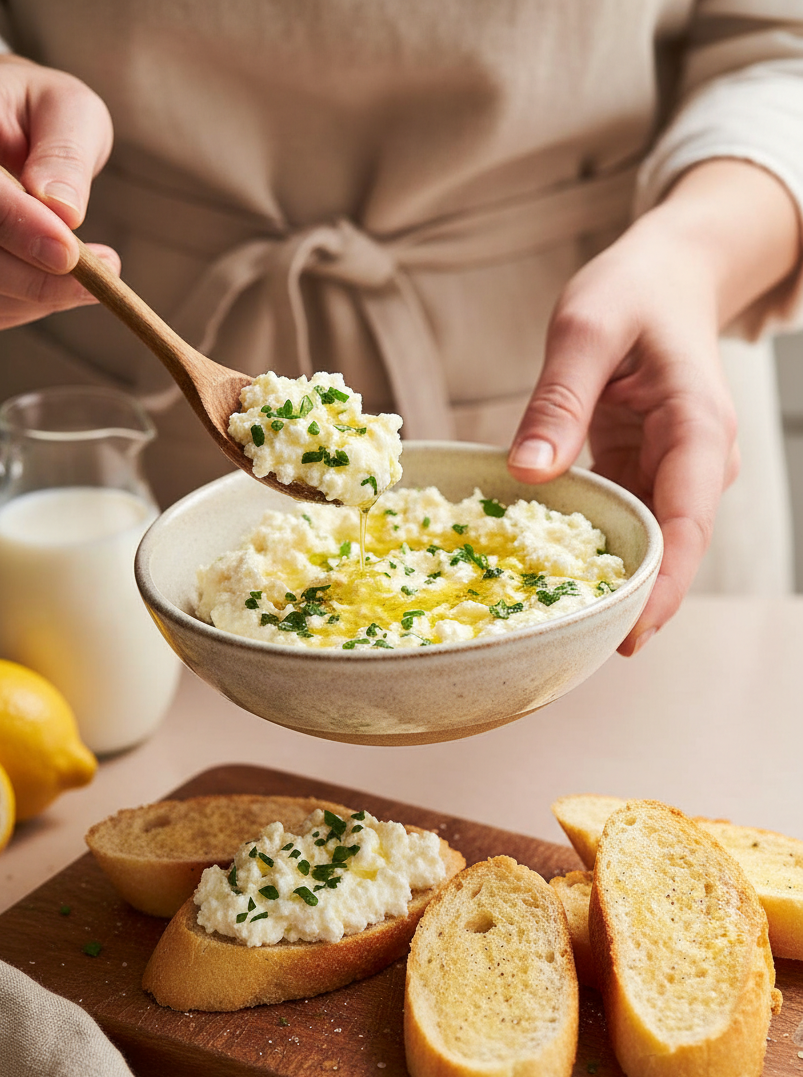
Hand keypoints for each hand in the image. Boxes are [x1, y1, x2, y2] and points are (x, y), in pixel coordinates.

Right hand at [0, 52, 119, 328]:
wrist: (8, 130)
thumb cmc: (41, 114)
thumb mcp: (68, 110)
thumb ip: (66, 152)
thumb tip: (63, 209)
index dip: (12, 223)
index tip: (68, 252)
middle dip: (32, 277)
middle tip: (104, 277)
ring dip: (37, 297)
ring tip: (95, 276)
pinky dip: (28, 307)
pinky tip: (62, 283)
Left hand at [508, 160, 799, 654]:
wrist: (668, 276)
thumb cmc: (634, 291)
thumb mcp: (586, 329)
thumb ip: (558, 399)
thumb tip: (526, 474)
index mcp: (698, 428)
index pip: (687, 526)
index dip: (661, 588)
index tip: (628, 637)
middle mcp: (698, 463)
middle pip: (671, 551)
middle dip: (629, 603)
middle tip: (569, 651)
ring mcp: (675, 474)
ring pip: (648, 545)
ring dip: (607, 582)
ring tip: (551, 627)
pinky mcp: (647, 474)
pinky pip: (624, 523)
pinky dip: (591, 550)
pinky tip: (548, 578)